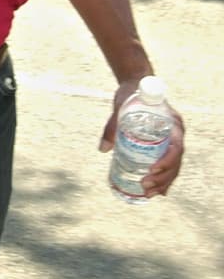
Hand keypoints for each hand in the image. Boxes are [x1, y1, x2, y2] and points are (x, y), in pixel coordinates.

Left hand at [100, 81, 185, 197]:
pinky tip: (158, 191)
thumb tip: (102, 149)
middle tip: (146, 187)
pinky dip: (164, 177)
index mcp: (172, 122)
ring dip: (163, 182)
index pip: (176, 146)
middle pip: (176, 160)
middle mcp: (176, 133)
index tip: (152, 169)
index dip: (167, 161)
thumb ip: (112, 126)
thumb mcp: (120, 108)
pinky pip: (168, 163)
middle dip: (163, 178)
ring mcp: (172, 139)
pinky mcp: (164, 143)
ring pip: (174, 165)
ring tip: (149, 194)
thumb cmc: (131, 95)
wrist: (137, 84)